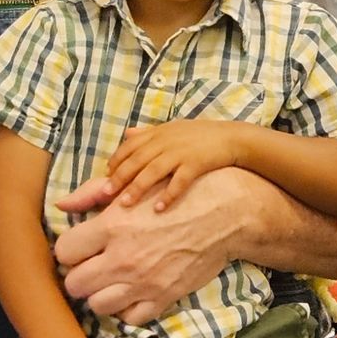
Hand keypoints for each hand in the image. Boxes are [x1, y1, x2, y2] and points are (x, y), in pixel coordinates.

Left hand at [53, 169, 250, 324]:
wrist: (225, 213)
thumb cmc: (178, 193)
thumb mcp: (135, 185)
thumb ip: (93, 193)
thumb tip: (61, 204)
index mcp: (111, 226)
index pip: (64, 252)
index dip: (68, 250)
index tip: (79, 247)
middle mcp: (123, 258)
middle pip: (74, 285)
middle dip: (78, 275)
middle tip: (90, 266)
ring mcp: (143, 282)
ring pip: (97, 306)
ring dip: (100, 294)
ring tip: (109, 280)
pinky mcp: (163, 298)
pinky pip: (130, 318)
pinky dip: (127, 308)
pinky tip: (131, 291)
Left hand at [105, 120, 241, 211]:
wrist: (231, 138)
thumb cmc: (200, 135)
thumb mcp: (172, 128)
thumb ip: (149, 132)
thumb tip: (127, 133)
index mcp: (158, 133)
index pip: (130, 146)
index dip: (116, 161)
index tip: (105, 176)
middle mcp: (166, 142)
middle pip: (137, 160)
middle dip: (119, 177)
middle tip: (105, 194)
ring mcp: (181, 153)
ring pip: (153, 171)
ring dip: (137, 187)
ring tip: (124, 204)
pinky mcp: (196, 164)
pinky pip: (179, 181)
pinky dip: (168, 195)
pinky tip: (158, 209)